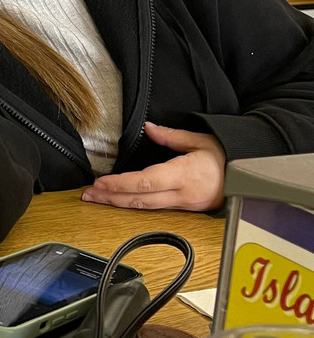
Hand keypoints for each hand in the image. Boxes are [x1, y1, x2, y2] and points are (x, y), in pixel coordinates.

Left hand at [80, 121, 225, 211]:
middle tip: (88, 194)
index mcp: (185, 176)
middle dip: (111, 198)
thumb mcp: (200, 140)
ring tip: (97, 199)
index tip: (101, 183)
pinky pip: (154, 209)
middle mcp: (182, 195)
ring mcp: (183, 205)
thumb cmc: (227, 157)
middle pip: (140, 200)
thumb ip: (171, 136)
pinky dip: (134, 205)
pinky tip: (120, 202)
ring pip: (145, 208)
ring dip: (119, 203)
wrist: (249, 178)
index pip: (146, 183)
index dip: (121, 185)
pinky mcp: (184, 210)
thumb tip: (149, 128)